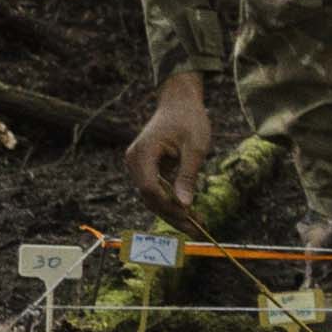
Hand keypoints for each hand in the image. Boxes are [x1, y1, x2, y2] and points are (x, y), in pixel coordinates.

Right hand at [127, 69, 213, 214]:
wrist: (179, 101)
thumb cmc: (188, 119)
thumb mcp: (195, 147)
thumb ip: (188, 175)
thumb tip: (184, 205)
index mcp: (143, 153)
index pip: (150, 189)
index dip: (168, 205)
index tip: (189, 216)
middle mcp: (135, 161)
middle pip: (149, 197)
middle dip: (172, 215)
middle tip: (196, 229)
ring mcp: (138, 166)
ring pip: (152, 198)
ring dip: (173, 212)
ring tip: (196, 225)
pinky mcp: (146, 169)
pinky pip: (156, 190)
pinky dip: (171, 202)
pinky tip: (189, 213)